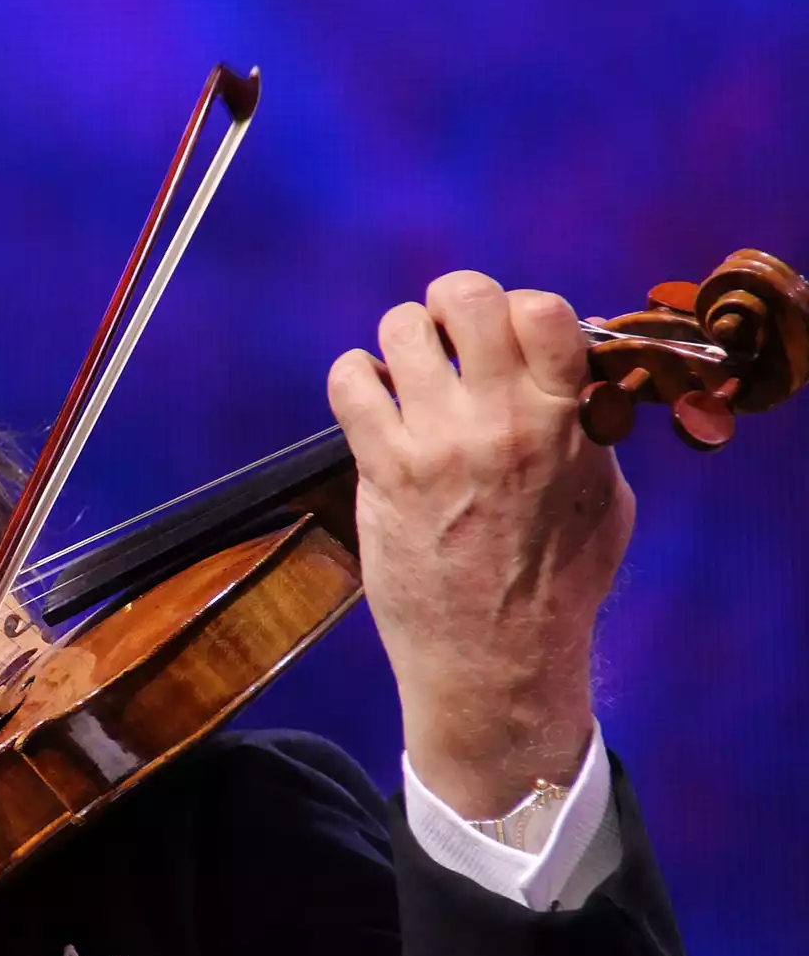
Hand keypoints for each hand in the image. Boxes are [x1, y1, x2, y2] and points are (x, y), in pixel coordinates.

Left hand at [326, 272, 634, 818]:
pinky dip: (355, 378)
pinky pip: (351, 382)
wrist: (494, 658)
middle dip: (451, 305)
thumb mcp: (604, 498)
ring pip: (400, 329)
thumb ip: (587, 430)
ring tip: (407, 376)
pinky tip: (371, 404)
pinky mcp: (384, 470)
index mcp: (566, 419)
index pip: (543, 308)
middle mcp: (501, 420)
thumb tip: (576, 378)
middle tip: (447, 340)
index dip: (515, 308)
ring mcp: (438, 442)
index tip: (505, 340)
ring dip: (400, 342)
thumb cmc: (555, 583)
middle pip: (466, 297)